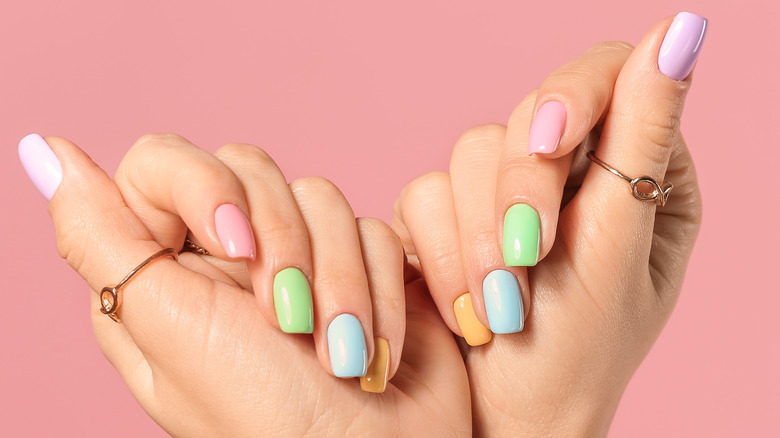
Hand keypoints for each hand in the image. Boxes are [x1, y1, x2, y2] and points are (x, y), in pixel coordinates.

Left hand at [19, 134, 469, 435]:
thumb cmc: (268, 420)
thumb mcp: (170, 330)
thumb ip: (101, 239)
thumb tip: (45, 153)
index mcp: (163, 273)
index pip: (161, 163)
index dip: (204, 186)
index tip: (235, 244)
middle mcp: (228, 259)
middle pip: (251, 169)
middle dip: (285, 244)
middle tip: (289, 320)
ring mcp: (299, 258)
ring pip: (321, 196)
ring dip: (340, 280)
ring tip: (339, 353)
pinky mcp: (360, 264)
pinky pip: (373, 228)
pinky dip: (379, 290)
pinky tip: (374, 346)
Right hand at [393, 13, 705, 435]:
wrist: (505, 424)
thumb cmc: (578, 354)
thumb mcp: (618, 246)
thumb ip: (641, 136)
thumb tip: (681, 29)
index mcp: (637, 173)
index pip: (607, 81)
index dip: (572, 95)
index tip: (550, 139)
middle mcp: (570, 176)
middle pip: (528, 115)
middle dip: (517, 192)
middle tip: (525, 261)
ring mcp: (506, 196)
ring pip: (470, 152)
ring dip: (479, 234)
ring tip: (497, 307)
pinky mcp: (450, 218)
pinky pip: (424, 193)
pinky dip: (443, 251)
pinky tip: (466, 304)